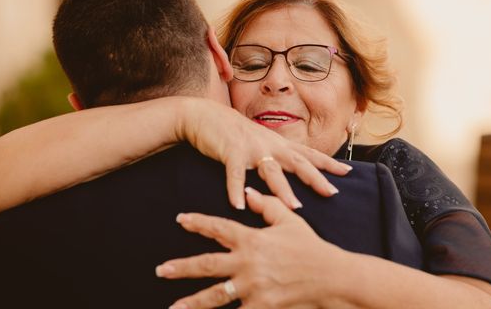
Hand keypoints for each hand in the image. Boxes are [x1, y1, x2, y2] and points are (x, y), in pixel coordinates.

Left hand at [156, 187, 346, 308]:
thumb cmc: (308, 246)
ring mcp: (253, 288)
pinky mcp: (261, 306)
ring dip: (192, 302)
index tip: (181, 219)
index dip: (199, 223)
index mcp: (253, 239)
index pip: (220, 228)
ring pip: (215, 296)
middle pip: (208, 265)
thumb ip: (267, 205)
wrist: (329, 275)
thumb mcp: (289, 220)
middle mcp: (248, 263)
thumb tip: (248, 193)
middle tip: (161, 269)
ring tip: (173, 308)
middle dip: (182, 267)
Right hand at [177, 98, 351, 209]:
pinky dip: (236, 189)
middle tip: (332, 192)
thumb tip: (289, 167)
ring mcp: (251, 148)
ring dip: (282, 189)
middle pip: (297, 163)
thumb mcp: (259, 140)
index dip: (327, 162)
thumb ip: (274, 153)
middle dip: (315, 178)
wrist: (204, 115)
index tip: (347, 171)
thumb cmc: (232, 131)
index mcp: (277, 143)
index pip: (308, 153)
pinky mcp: (230, 151)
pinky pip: (234, 174)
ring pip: (271, 170)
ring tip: (294, 207)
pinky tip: (239, 205)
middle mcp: (269, 144)